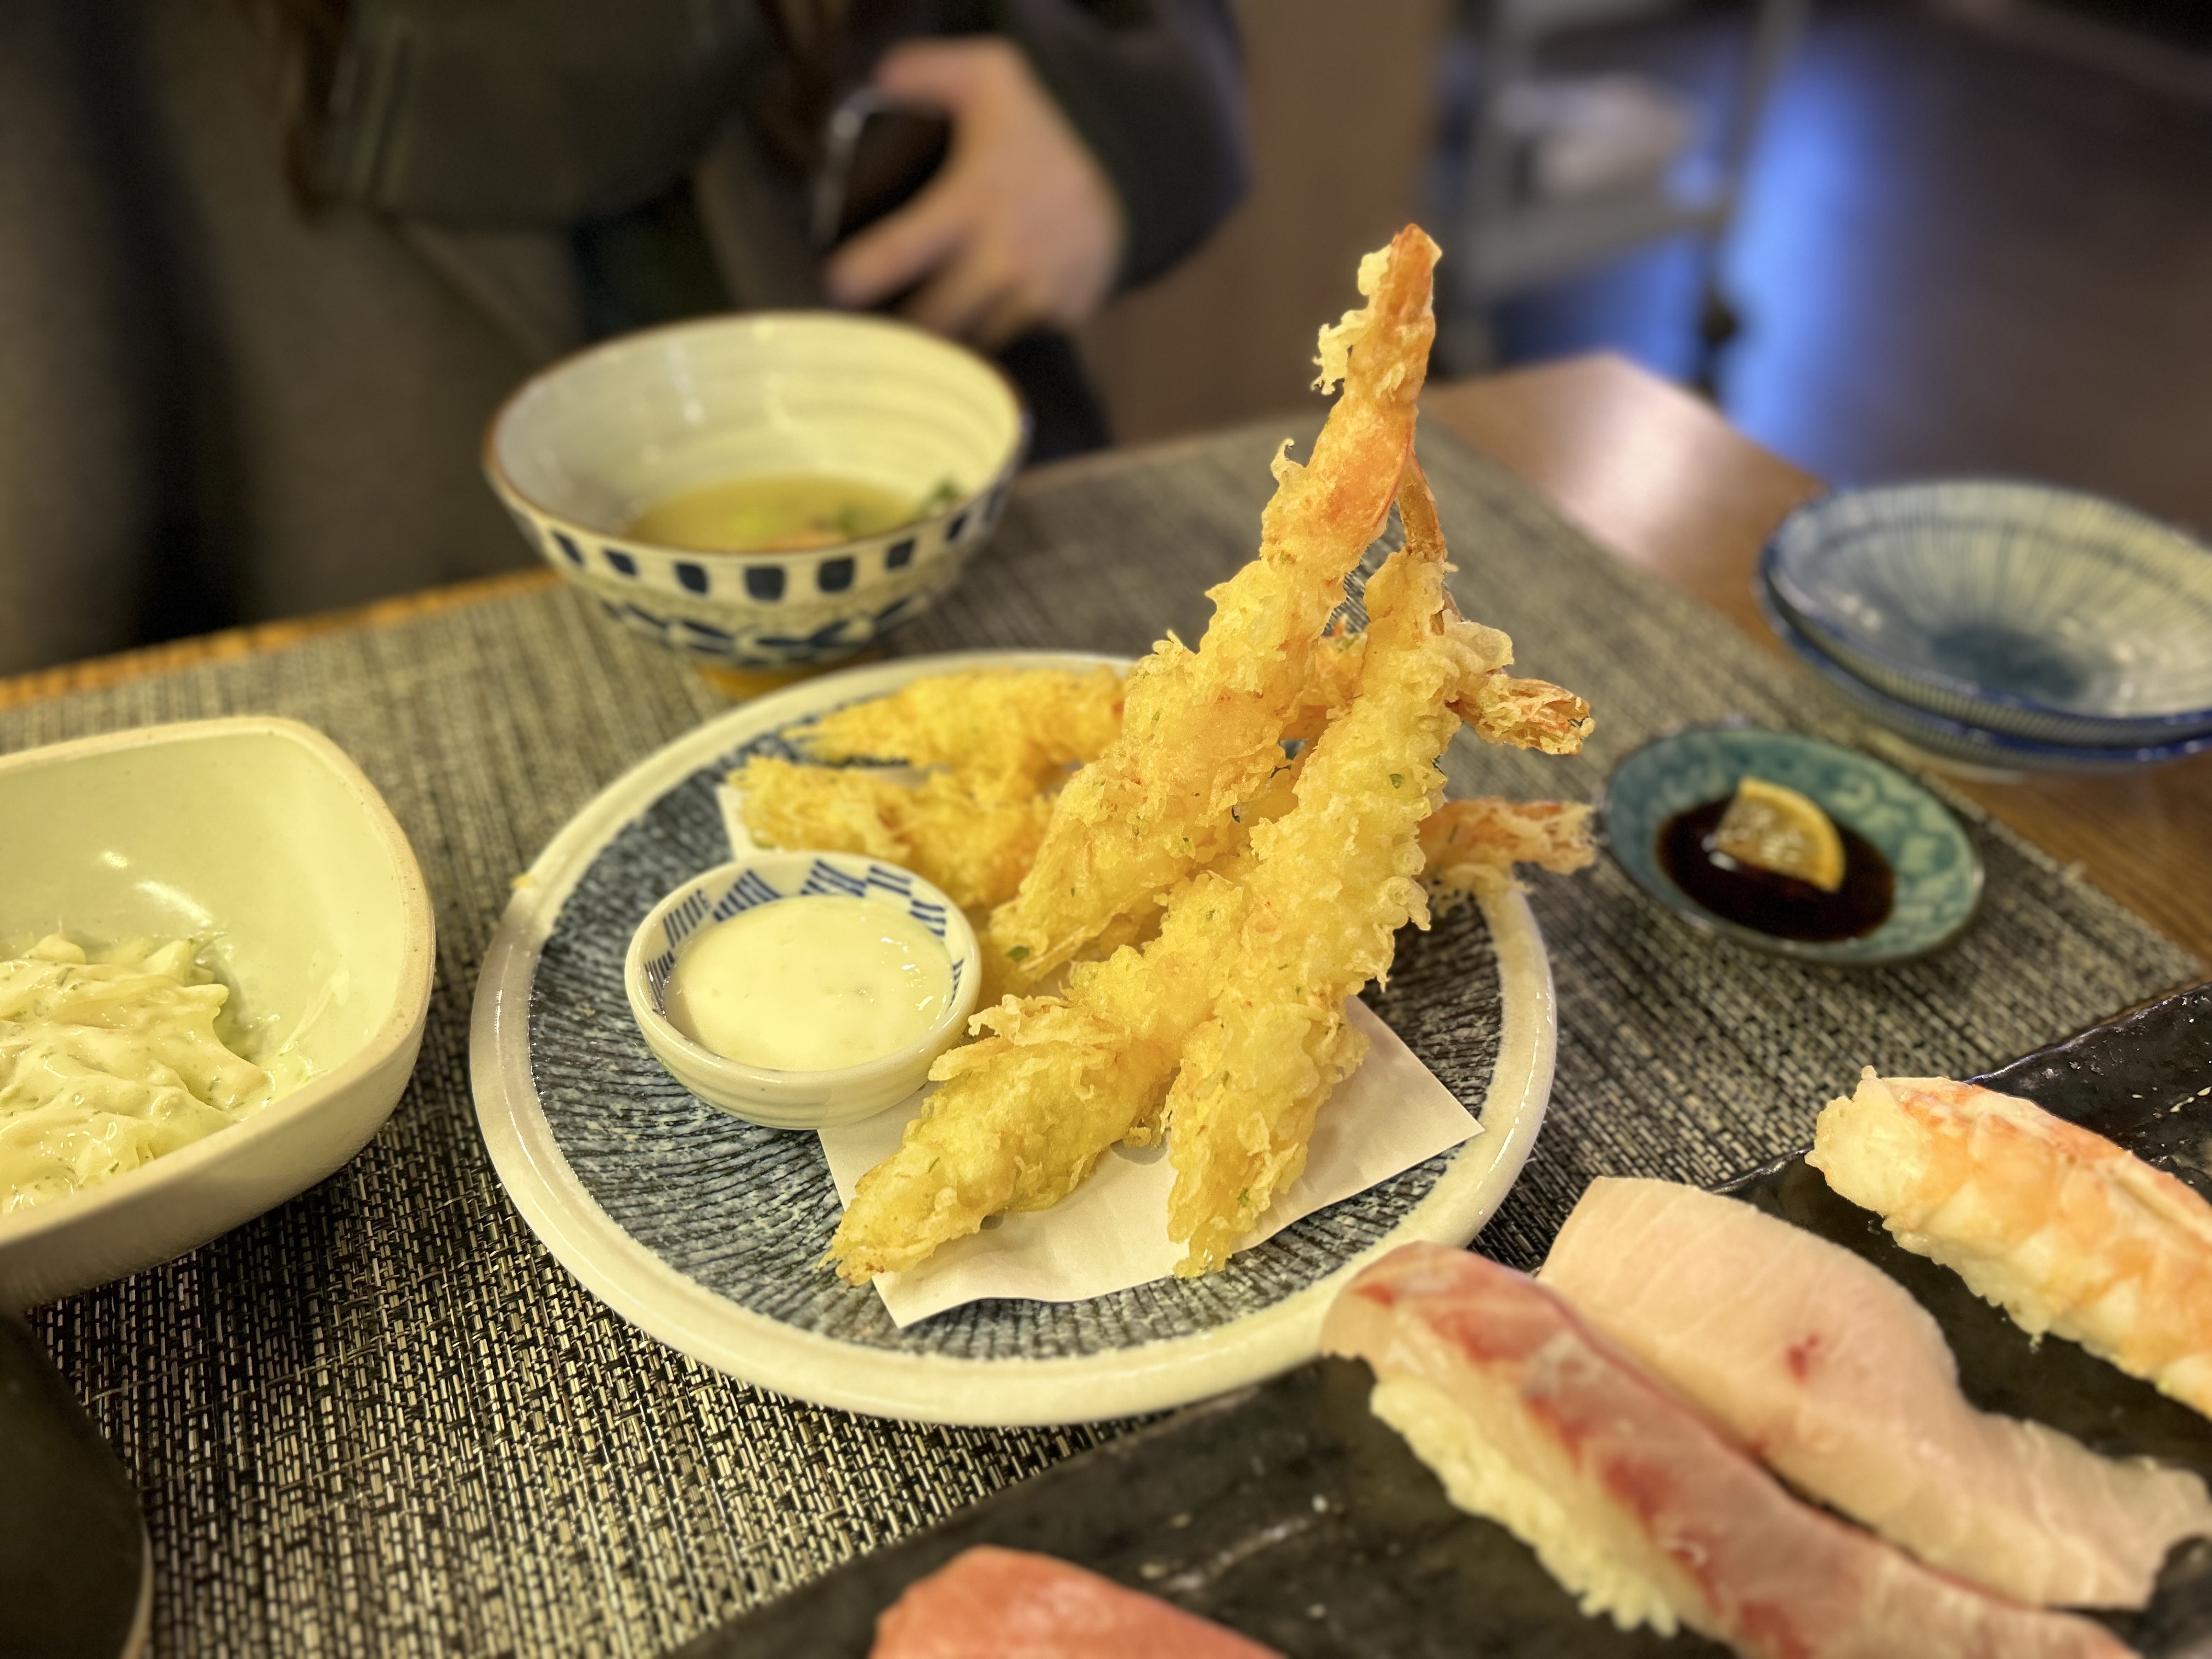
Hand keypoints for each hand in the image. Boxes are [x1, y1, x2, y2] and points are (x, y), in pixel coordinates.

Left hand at [822, 38, 1125, 349]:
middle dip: (903, 331)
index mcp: (974, 201)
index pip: (905, 249)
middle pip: (935, 322)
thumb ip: (930, 70)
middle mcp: (1006, 255)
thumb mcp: (990, 76)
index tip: (835, 287)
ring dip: (948, 343)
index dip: (863, 275)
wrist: (1124, 174)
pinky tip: (976, 323)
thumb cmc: (1039, 133)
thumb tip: (882, 78)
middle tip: (876, 330)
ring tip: (923, 333)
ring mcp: (1039, 292)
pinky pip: (1015, 344)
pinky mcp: (1064, 317)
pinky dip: (993, 338)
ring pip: (974, 343)